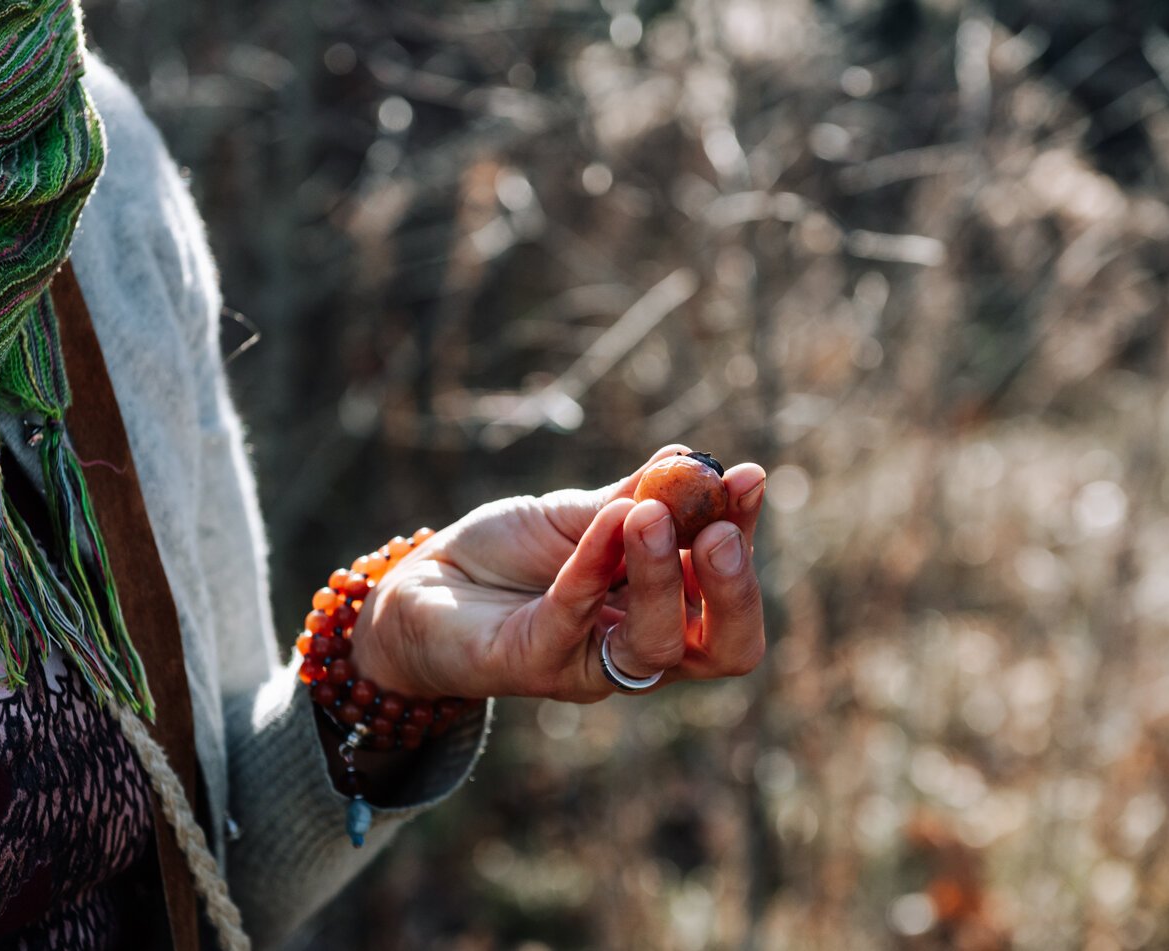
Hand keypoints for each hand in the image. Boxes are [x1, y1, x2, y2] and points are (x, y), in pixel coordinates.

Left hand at [354, 445, 766, 701]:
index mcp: (665, 611)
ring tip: (651, 516)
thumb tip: (693, 459)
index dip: (744, 534)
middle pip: (723, 649)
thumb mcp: (578, 516)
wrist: (421, 585)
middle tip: (722, 534)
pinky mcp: (534, 664)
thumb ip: (633, 498)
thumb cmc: (507, 556)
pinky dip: (594, 564)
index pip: (728, 589)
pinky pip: (573, 617)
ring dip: (661, 577)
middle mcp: (641, 649)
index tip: (747, 477)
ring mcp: (589, 666)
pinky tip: (607, 519)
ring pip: (656, 645)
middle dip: (734, 591)